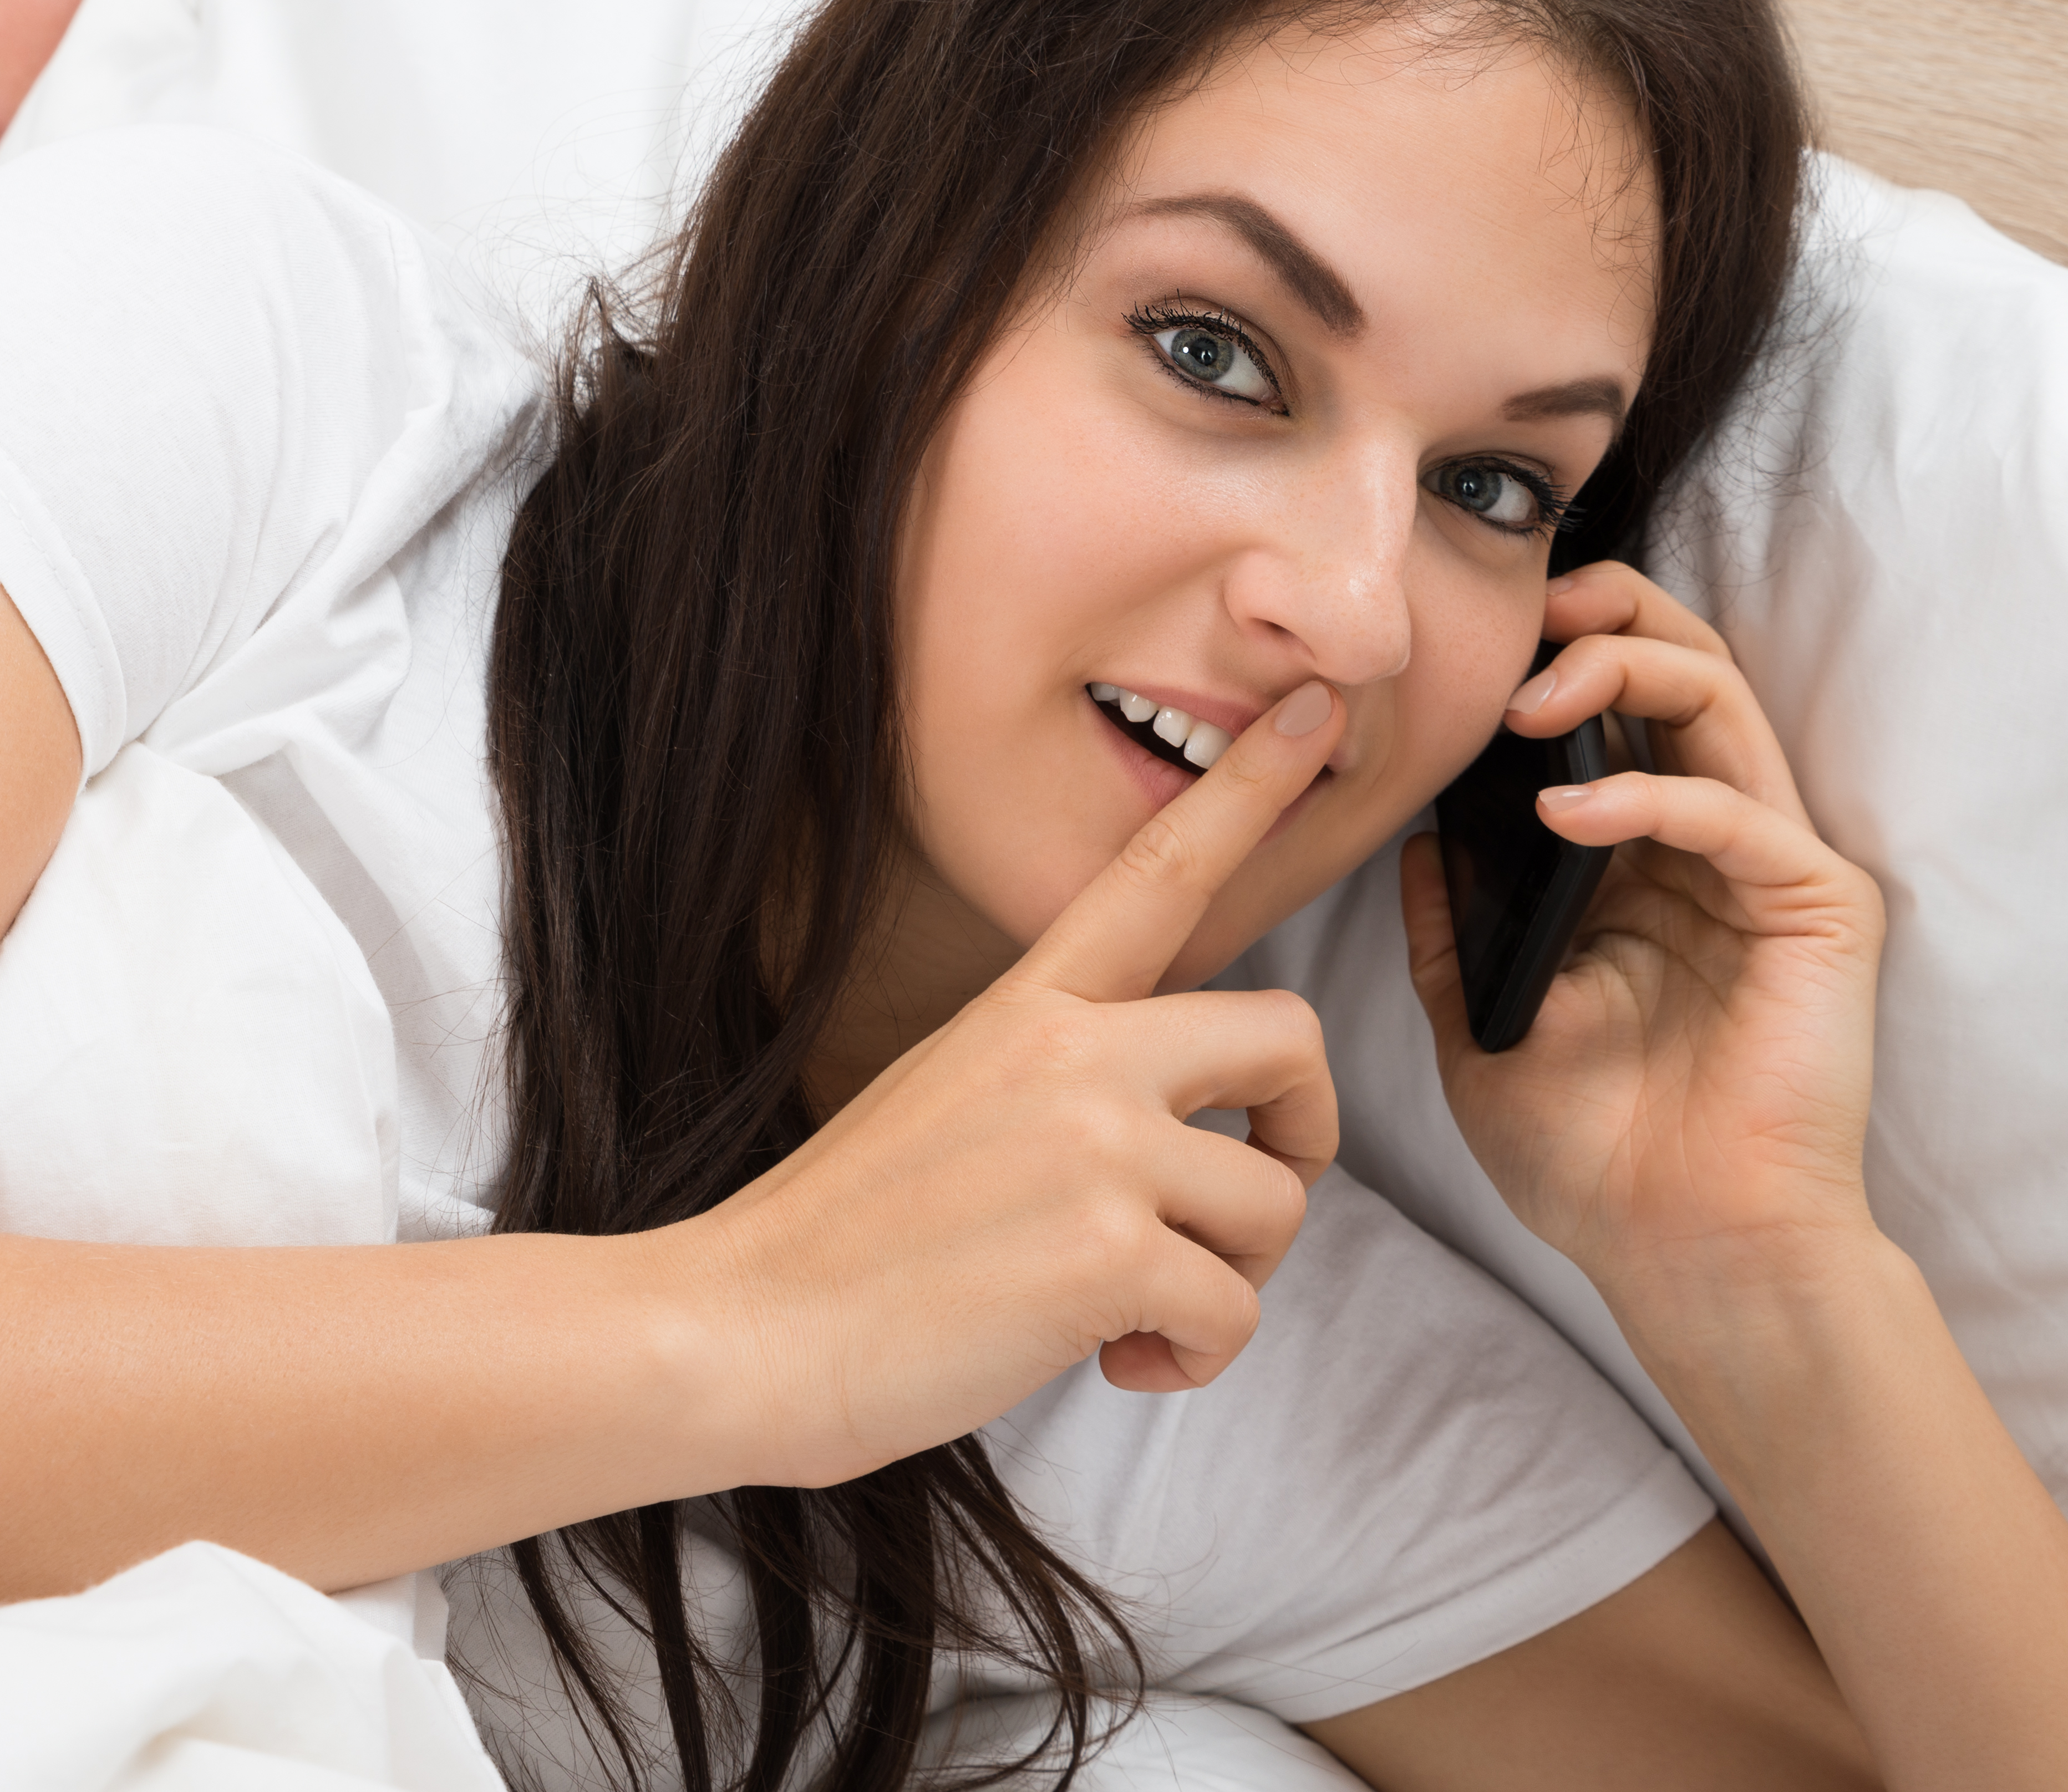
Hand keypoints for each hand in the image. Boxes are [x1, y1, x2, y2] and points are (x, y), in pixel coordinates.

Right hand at [688, 681, 1345, 1492]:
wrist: (744, 1326)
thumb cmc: (846, 1242)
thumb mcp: (951, 1100)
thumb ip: (1063, 1085)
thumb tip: (1169, 1138)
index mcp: (1029, 1008)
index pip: (1160, 871)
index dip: (1252, 788)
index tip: (1323, 706)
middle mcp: (1075, 1053)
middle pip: (1287, 1036)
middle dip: (1304, 1134)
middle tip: (1247, 1205)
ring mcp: (1095, 1145)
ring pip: (1273, 1203)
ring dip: (1230, 1282)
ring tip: (1137, 1318)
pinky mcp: (1109, 1251)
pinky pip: (1235, 1311)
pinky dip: (1195, 1358)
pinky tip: (1116, 1360)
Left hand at [1402, 564, 1888, 1327]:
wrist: (1683, 1255)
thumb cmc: (1593, 1160)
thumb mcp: (1478, 1028)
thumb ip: (1446, 933)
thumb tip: (1409, 842)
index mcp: (1636, 864)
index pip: (1614, 708)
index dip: (1554, 651)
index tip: (1470, 638)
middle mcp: (1709, 847)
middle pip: (1684, 670)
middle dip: (1608, 617)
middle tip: (1528, 616)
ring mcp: (1768, 871)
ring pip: (1721, 704)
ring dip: (1627, 671)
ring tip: (1532, 701)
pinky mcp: (1820, 909)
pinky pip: (1739, 813)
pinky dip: (1652, 794)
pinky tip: (1569, 814)